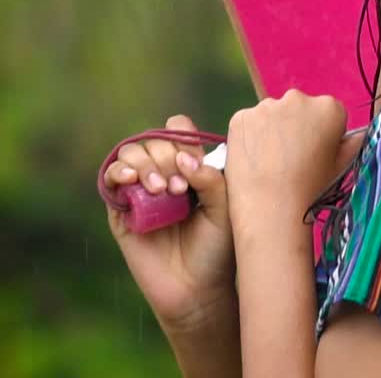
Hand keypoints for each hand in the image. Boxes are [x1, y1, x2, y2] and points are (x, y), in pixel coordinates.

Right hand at [105, 115, 235, 332]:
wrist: (198, 289)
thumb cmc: (219, 248)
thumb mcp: (226, 209)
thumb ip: (213, 179)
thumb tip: (184, 158)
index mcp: (193, 168)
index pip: (180, 132)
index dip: (183, 139)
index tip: (194, 164)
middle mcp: (166, 174)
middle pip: (155, 141)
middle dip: (166, 157)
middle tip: (180, 189)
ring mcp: (142, 191)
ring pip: (131, 154)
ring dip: (145, 164)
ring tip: (162, 190)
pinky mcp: (122, 211)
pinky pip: (111, 179)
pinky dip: (119, 171)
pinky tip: (132, 180)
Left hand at [224, 90, 361, 233]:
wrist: (272, 207)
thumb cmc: (313, 188)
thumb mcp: (343, 165)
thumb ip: (354, 142)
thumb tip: (360, 134)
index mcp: (330, 107)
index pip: (329, 112)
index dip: (324, 132)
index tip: (317, 152)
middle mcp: (298, 98)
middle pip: (299, 109)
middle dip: (297, 126)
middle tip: (293, 157)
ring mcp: (266, 106)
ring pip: (273, 114)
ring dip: (273, 129)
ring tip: (271, 160)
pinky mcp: (241, 116)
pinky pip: (249, 122)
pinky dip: (251, 135)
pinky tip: (255, 157)